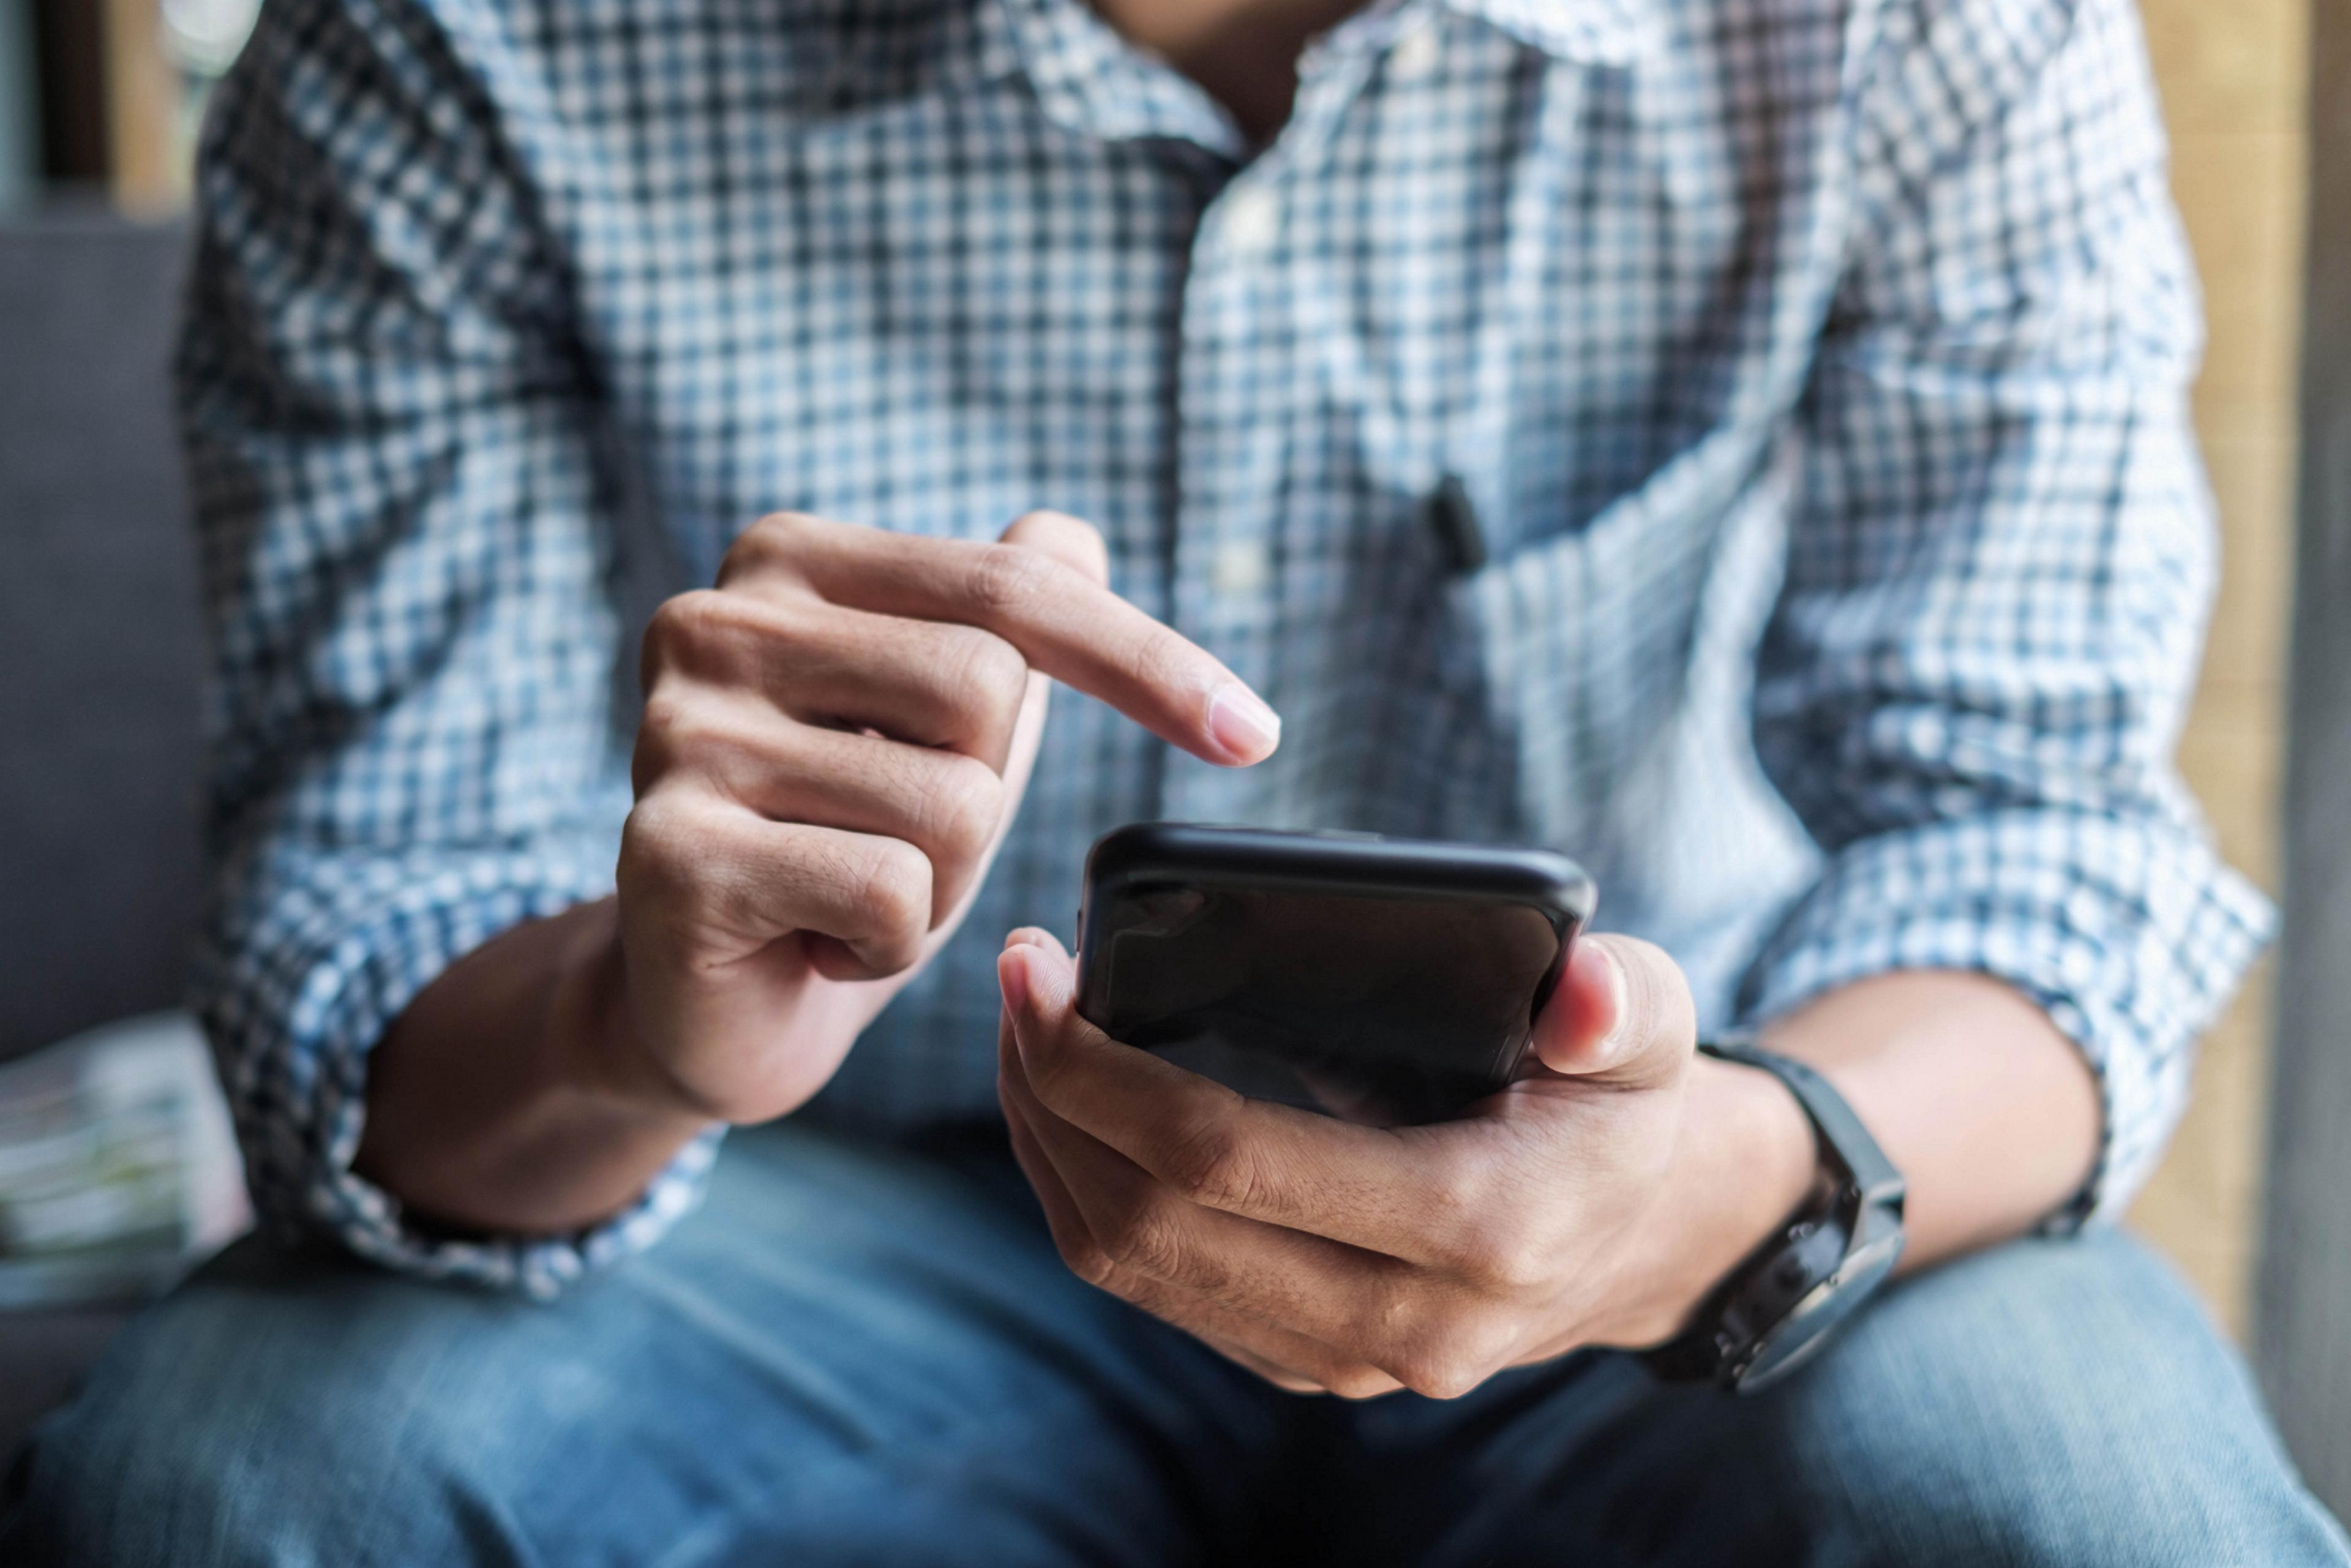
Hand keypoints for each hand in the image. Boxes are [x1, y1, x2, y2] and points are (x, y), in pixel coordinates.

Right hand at [601, 511, 1281, 1124]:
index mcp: (788, 561)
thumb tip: (1074, 532)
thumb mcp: (940, 722)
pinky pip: (889, 891)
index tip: (1256, 736)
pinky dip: (886, 944)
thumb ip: (1003, 614)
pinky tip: (816, 943)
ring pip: (952, 804)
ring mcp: (679, 734)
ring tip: (852, 893)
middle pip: (988, 690)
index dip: (1148, 662)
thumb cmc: (841, 839)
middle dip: (987, 797)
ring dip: (940, 885)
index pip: (1017, 585)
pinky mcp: (671, 854)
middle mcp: (715, 621)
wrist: (708, 1000)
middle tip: (902, 843)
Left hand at [994, 925, 1816, 1398]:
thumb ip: (1621, 1005)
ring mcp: (1345, 1359)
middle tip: (1019, 982)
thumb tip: (1580, 997)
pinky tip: (1075, 1104)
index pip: (1227, 1160)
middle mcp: (1402, 1324)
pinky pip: (1154, 1287)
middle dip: (1050, 1098)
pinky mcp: (1304, 1360)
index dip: (1105, 1070)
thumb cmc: (1619, 1102)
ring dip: (1050, 1147)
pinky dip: (1088, 1191)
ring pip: (1131, 1269)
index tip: (1043, 973)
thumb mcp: (1649, 1028)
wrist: (1639, 1235)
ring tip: (1026, 1033)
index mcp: (1477, 1228)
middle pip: (1149, 1222)